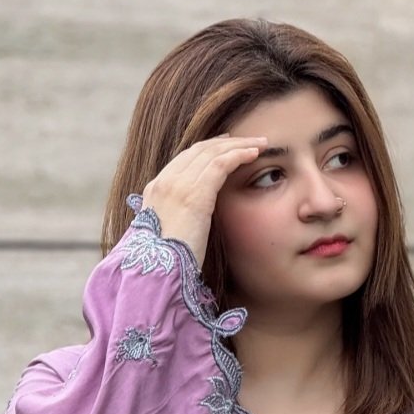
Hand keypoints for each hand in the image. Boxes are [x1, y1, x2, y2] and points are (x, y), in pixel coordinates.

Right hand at [140, 132, 268, 262]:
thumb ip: (178, 222)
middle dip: (224, 142)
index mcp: (155, 191)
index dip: (206, 150)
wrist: (157, 274)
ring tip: (259, 143)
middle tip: (246, 140)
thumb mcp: (168, 237)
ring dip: (238, 144)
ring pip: (211, 152)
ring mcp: (177, 185)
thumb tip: (191, 225)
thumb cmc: (167, 264)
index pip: (183, 160)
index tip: (224, 146)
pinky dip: (238, 154)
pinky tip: (254, 154)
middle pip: (197, 150)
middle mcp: (164, 182)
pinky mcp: (194, 193)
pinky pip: (220, 163)